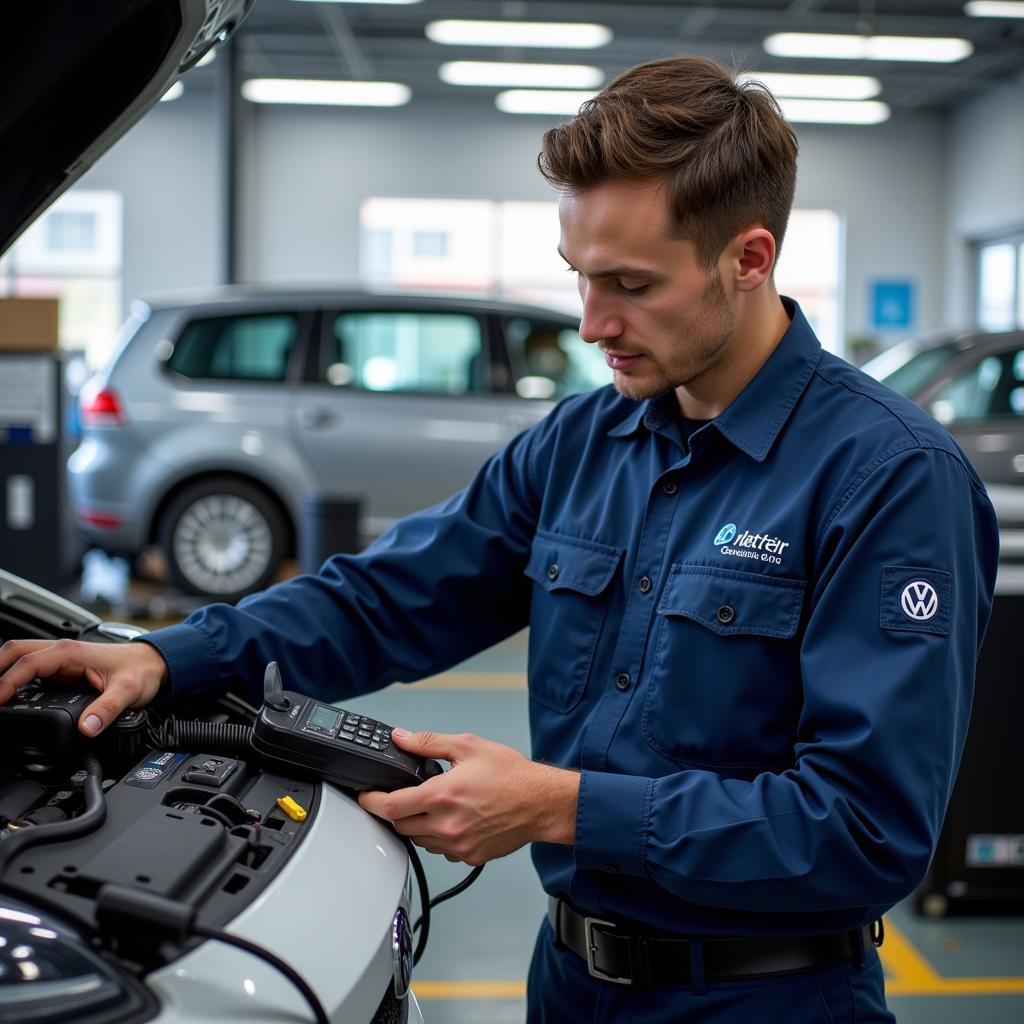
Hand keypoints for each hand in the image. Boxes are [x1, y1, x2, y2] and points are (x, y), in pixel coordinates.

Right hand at [0, 639, 168, 735]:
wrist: (155, 663)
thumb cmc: (142, 670)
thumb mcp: (128, 691)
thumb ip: (107, 709)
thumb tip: (87, 728)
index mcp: (72, 652)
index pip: (28, 663)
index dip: (7, 681)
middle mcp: (63, 652)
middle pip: (16, 652)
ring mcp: (62, 660)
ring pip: (22, 658)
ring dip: (5, 672)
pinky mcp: (63, 670)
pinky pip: (32, 671)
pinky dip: (17, 679)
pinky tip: (12, 696)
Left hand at [358, 730, 579, 865]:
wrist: (541, 802)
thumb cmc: (511, 775)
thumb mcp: (468, 746)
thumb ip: (429, 743)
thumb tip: (402, 737)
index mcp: (443, 795)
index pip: (392, 806)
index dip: (372, 802)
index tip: (365, 796)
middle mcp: (447, 824)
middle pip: (401, 825)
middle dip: (397, 811)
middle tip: (405, 796)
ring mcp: (458, 844)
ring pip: (419, 840)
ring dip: (417, 825)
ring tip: (433, 807)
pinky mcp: (469, 856)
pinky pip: (441, 850)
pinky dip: (438, 837)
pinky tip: (451, 821)